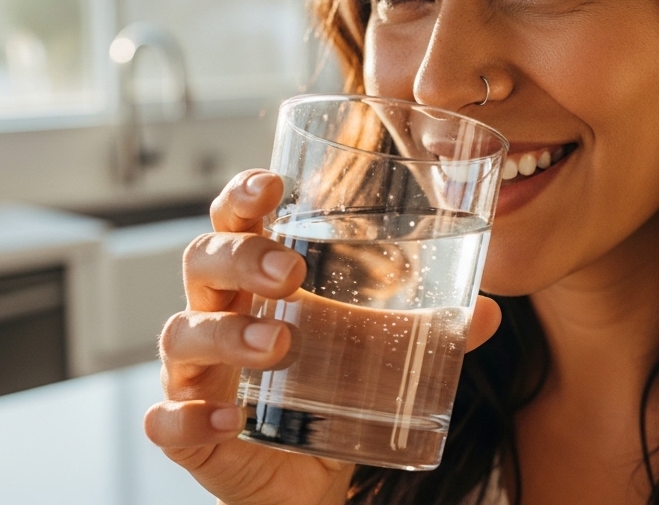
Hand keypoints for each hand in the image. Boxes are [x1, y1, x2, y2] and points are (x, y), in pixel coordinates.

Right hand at [145, 169, 503, 504]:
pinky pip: (168, 418)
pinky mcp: (189, 432)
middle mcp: (217, 316)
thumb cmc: (329, 392)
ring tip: (280, 345)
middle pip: (202, 262)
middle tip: (289, 272)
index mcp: (255, 283)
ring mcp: (195, 373)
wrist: (308, 482)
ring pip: (183, 334)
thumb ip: (429, 331)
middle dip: (241, 258)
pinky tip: (226, 418)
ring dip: (228, 334)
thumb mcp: (380, 355)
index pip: (235, 221)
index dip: (242, 196)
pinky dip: (189, 416)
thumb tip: (490, 311)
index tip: (270, 184)